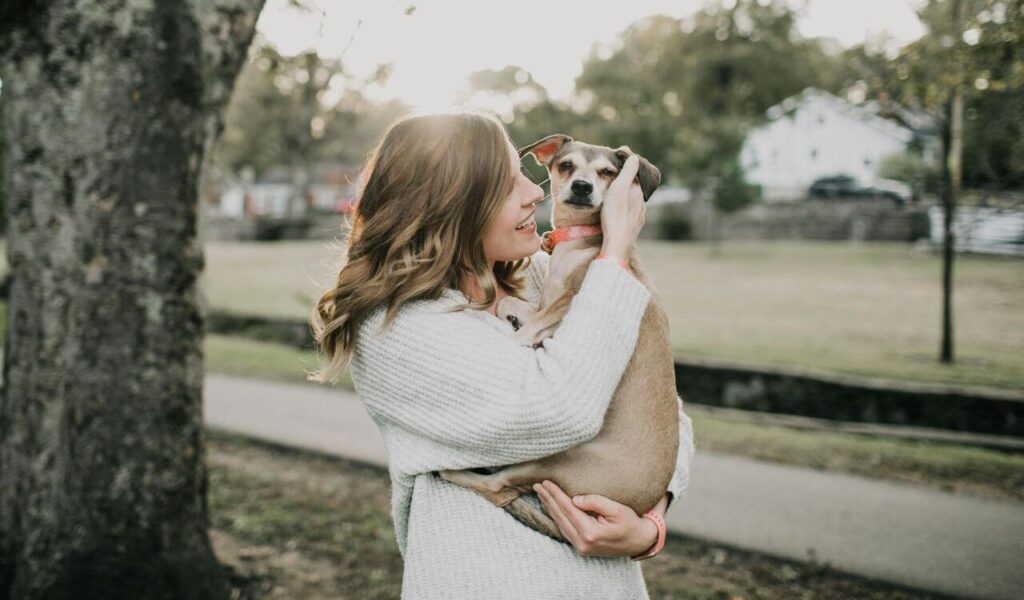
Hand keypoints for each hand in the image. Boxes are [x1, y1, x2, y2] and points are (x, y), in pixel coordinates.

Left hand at [533, 479, 661, 557]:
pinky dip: (556, 517)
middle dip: (548, 499)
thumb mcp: (617, 509)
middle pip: (560, 516)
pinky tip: (551, 508)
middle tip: (537, 485)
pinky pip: (564, 529)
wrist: (640, 542)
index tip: (546, 482)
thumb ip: (596, 502)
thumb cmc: (631, 523)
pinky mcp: (582, 547)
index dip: (555, 494)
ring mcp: (581, 547)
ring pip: (560, 524)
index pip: (567, 509)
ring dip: (549, 508)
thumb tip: (575, 499)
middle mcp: (582, 543)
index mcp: (590, 533)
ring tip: (541, 494)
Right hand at [599, 155, 645, 261]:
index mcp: (638, 191)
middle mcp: (642, 202)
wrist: (617, 242)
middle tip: (614, 181)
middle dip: (626, 184)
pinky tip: (619, 213)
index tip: (617, 165)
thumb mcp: (618, 188)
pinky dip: (626, 210)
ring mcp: (639, 215)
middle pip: (634, 189)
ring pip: (633, 202)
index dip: (627, 170)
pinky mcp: (635, 226)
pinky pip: (631, 214)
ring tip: (615, 197)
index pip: (635, 175)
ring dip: (626, 198)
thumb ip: (628, 171)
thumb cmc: (615, 214)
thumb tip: (634, 156)